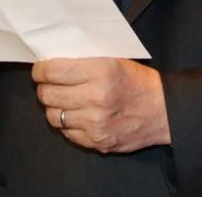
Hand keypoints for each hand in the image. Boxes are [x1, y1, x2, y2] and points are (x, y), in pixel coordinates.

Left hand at [32, 57, 170, 152]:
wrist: (162, 111)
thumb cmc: (138, 81)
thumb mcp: (115, 59)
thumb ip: (86, 60)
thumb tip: (54, 60)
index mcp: (101, 71)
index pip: (54, 71)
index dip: (41, 70)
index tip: (40, 69)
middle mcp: (96, 98)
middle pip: (48, 94)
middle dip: (44, 87)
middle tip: (48, 83)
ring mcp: (95, 123)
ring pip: (53, 116)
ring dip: (54, 106)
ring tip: (62, 99)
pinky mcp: (96, 141)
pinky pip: (66, 133)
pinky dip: (67, 123)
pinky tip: (76, 114)